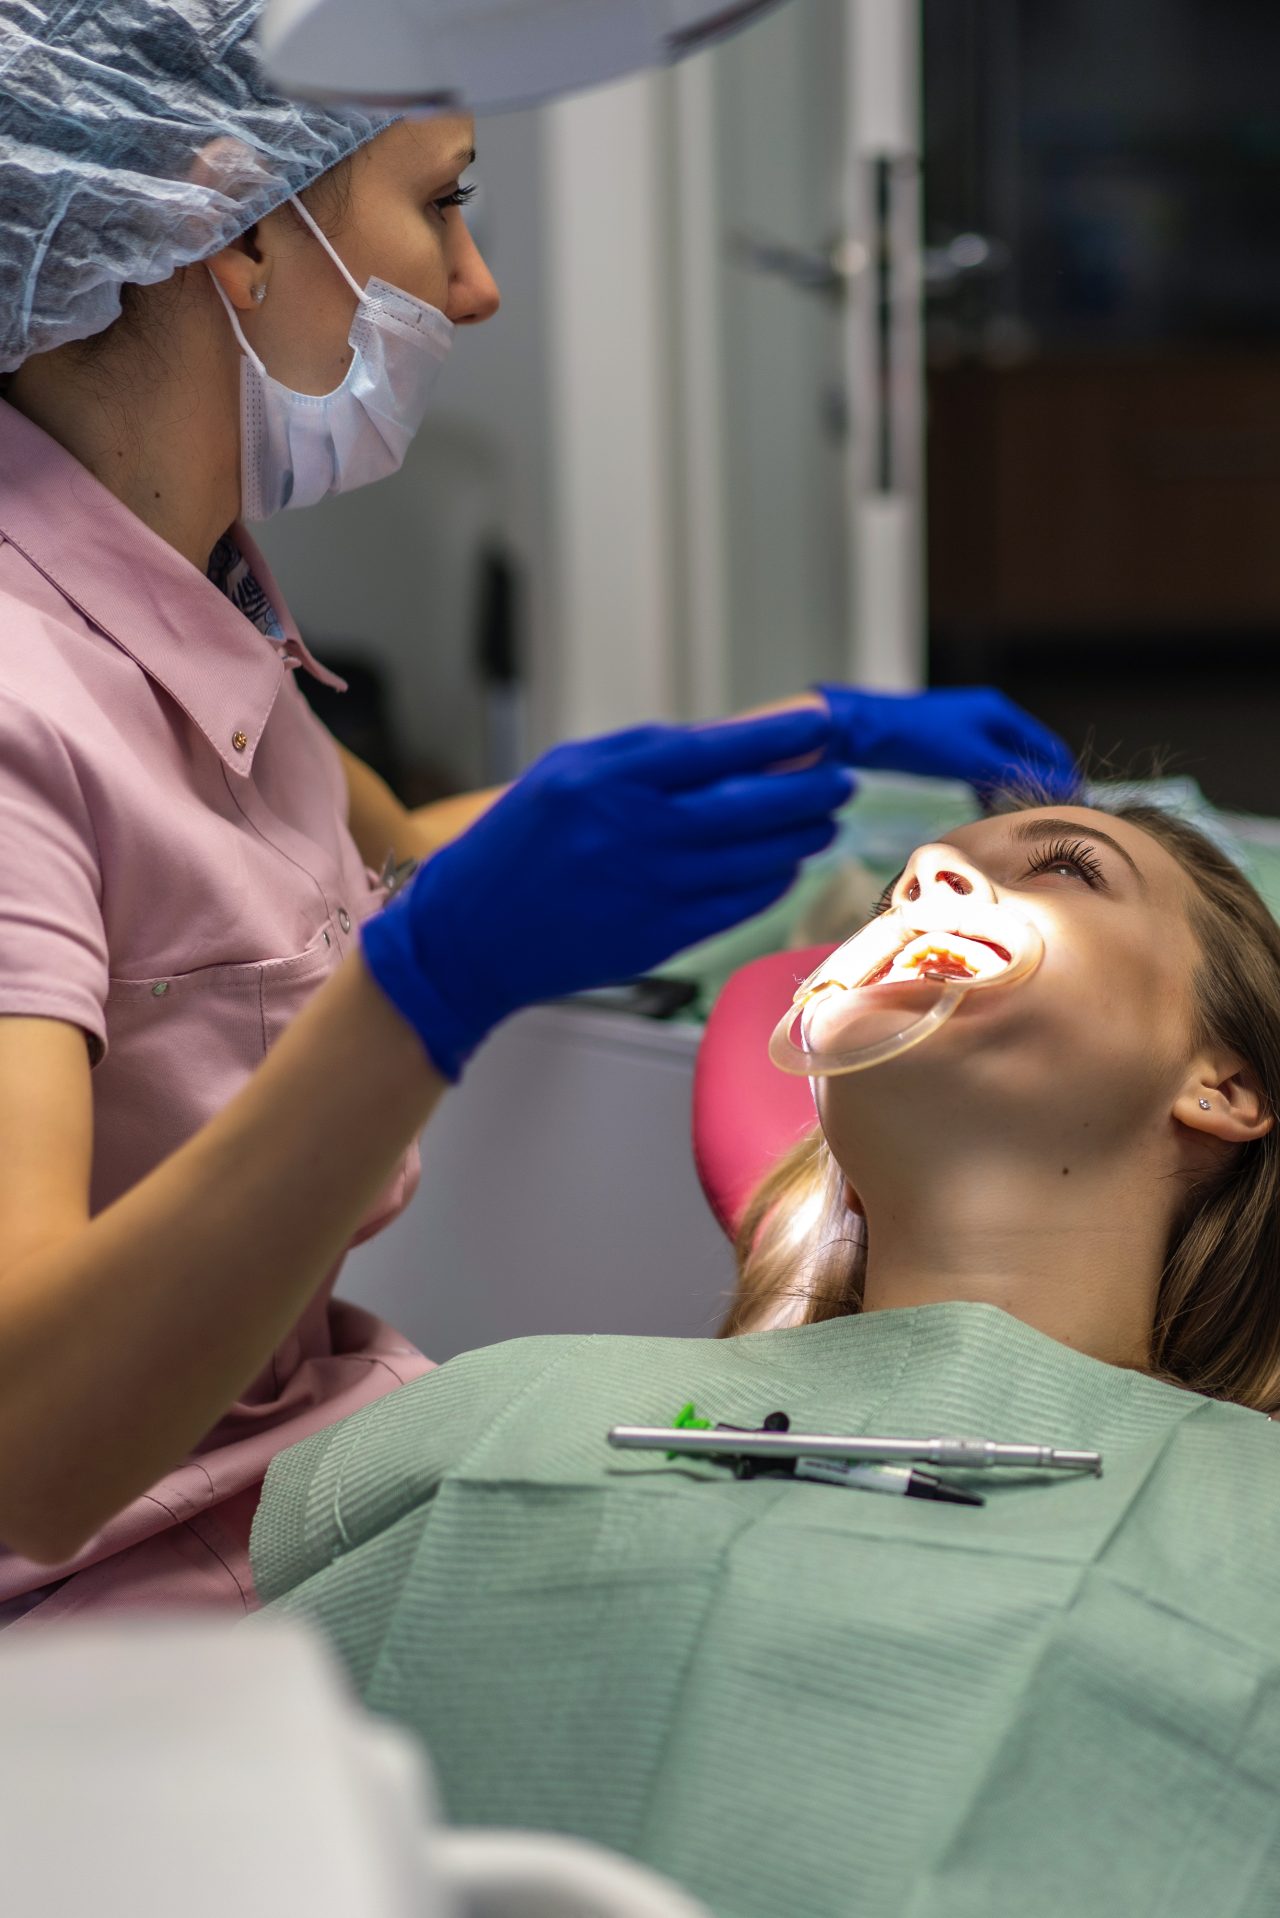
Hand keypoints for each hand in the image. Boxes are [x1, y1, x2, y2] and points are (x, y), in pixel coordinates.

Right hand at [361, 709, 854, 1078]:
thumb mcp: (566, 771)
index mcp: (609, 781)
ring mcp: (652, 891)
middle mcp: (636, 835)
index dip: (780, 738)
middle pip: (751, 807)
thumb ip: (645, 754)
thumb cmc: (514, 846)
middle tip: (839, 779)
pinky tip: (785, 866)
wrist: (469, 936)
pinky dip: (770, 883)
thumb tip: (729, 744)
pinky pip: (737, 906)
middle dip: (809, 790)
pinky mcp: (659, 938)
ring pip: (754, 860)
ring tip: (823, 820)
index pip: (718, 749)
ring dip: (799, 838)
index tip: (818, 726)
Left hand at [816, 684, 1078, 801]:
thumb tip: (1062, 788)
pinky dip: (988, 788)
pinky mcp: (948, 747)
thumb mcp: (973, 759)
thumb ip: (1016, 773)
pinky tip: (986, 809)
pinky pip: (980, 770)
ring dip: (1013, 789)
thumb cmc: (919, 740)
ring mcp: (968, 731)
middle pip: (1028, 755)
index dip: (1065, 776)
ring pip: (1003, 764)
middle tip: (1051, 817)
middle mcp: (989, 718)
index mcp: (1001, 713)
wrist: (867, 732)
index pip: (1049, 746)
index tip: (1077, 805)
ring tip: (1022, 817)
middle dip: (1040, 784)